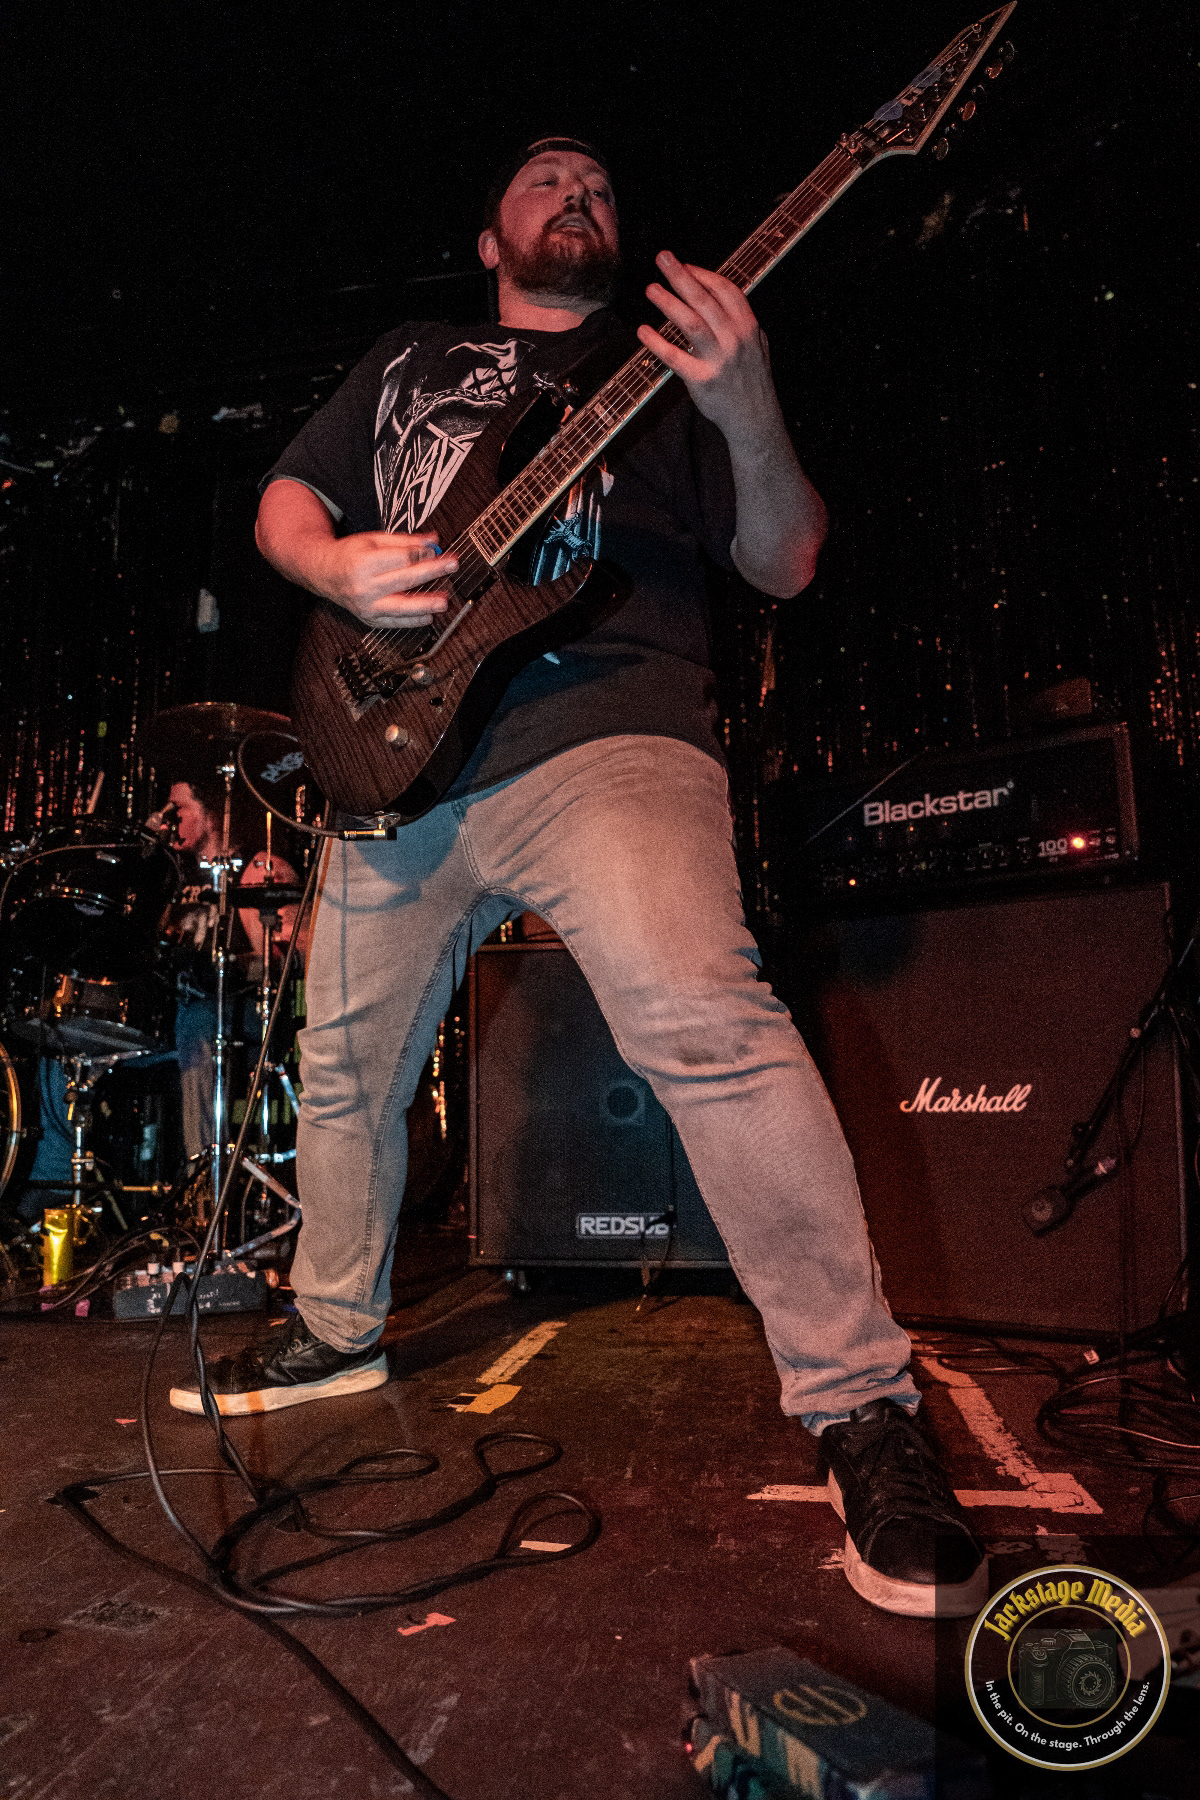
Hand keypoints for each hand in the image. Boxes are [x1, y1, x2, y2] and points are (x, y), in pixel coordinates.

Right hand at [316, 531, 456, 627]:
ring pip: (401, 607)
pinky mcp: (368, 619)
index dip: (422, 554)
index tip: (438, 551)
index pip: (400, 559)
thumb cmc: (350, 554)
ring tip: (443, 602)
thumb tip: (433, 541)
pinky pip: (394, 623)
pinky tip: (428, 617)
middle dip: (431, 572)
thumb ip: (404, 541)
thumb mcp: (374, 540)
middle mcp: (364, 586)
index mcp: (364, 562)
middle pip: (404, 579)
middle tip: (452, 566)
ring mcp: (366, 605)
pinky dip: (412, 621)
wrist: (324, 573)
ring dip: (425, 604)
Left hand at [637, 252, 775, 446]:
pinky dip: (657, 343)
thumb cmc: (751, 380)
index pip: (726, 290)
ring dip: (668, 303)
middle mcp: (734, 340)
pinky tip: (643, 331)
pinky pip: (675, 357)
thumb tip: (720, 293)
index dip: (703, 274)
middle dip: (681, 275)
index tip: (685, 265)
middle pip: (704, 300)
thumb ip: (740, 320)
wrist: (754, 419)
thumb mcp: (758, 344)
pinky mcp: (701, 380)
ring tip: (651, 289)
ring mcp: (718, 360)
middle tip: (662, 258)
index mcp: (748, 327)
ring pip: (690, 323)